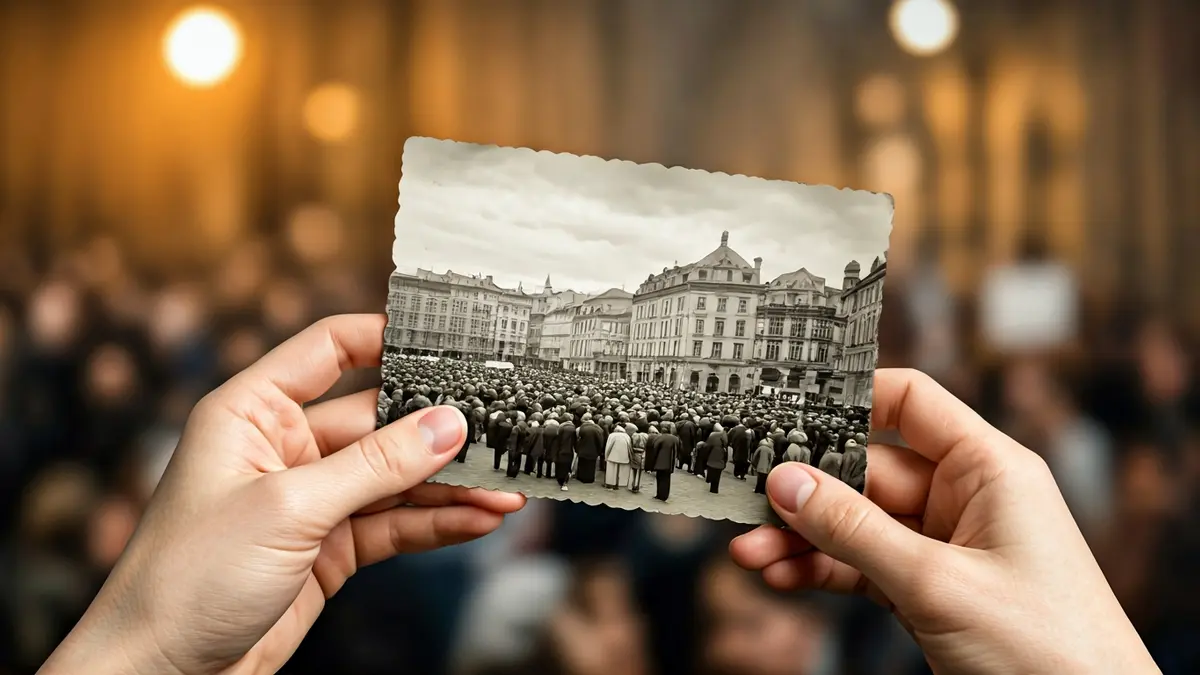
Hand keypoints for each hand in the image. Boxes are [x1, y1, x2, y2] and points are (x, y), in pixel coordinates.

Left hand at [41, 315, 525, 674]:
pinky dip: (437, 524)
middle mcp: (284, 448)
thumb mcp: (289, 508)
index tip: (446, 342)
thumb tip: (446, 426)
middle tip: (497, 432)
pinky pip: (395, 525)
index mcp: (252, 412)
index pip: (328, 350)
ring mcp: (310, 500)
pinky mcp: (330, 549)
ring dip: (449, 485)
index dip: (385, 339)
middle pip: (377, 422)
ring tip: (505, 488)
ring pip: (395, 479)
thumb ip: (374, 467)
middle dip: (437, 432)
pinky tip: (478, 520)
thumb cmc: (186, 578)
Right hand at [730, 368, 1158, 673]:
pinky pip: (863, 566)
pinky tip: (783, 576)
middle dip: (807, 492)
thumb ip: (856, 531)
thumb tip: (788, 482)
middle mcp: (965, 499)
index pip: (912, 404)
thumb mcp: (937, 582)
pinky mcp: (928, 590)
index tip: (790, 405)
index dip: (853, 398)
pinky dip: (824, 572)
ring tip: (751, 553)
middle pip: (867, 473)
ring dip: (804, 539)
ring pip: (857, 525)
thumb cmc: (1048, 650)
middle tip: (750, 502)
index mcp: (988, 470)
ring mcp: (944, 547)